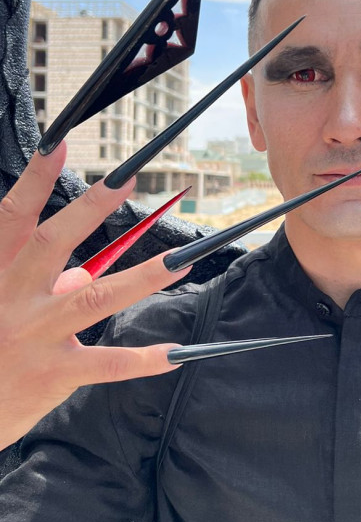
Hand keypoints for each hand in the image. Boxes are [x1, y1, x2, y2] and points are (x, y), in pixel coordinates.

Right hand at [0, 144, 188, 448]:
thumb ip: (35, 282)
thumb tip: (83, 272)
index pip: (13, 218)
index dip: (34, 181)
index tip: (58, 146)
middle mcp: (11, 299)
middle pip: (52, 244)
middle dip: (90, 210)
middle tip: (126, 180)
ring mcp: (33, 336)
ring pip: (94, 299)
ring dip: (143, 276)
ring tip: (183, 259)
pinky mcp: (51, 375)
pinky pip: (104, 364)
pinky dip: (141, 360)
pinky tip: (175, 354)